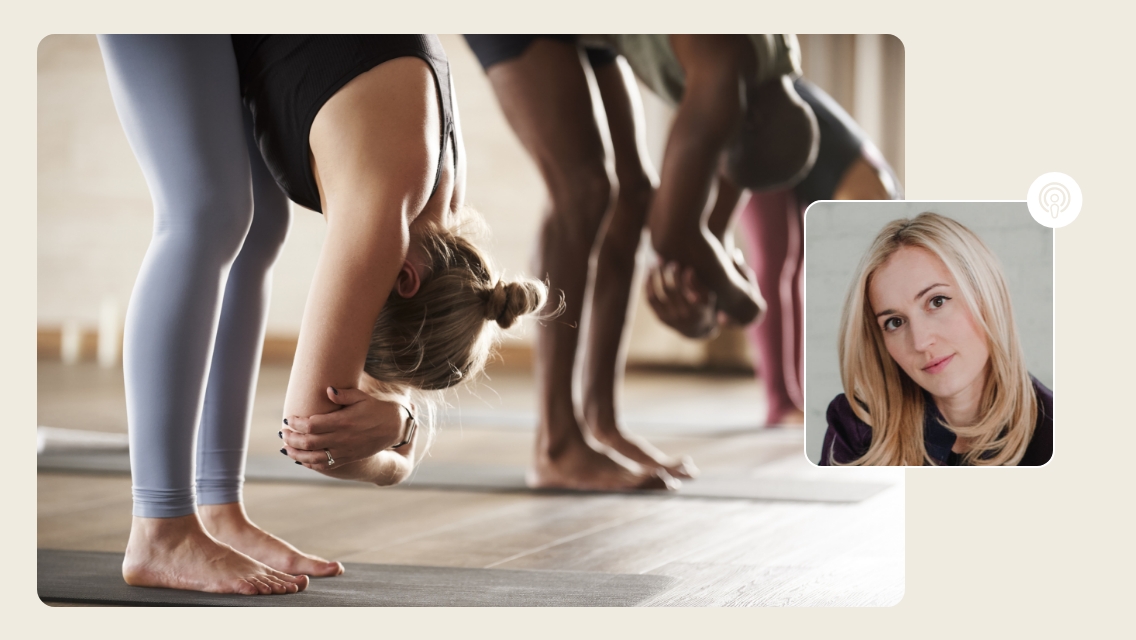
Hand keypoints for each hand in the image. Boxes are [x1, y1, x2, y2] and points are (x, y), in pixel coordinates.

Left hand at [281, 386, 414, 471]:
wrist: (392, 428)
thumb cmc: (374, 409)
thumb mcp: (362, 397)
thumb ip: (344, 394)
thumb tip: (327, 390)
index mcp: (343, 421)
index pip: (312, 424)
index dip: (296, 423)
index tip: (288, 418)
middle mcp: (342, 438)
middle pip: (309, 442)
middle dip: (292, 438)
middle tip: (283, 433)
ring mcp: (344, 451)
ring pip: (314, 457)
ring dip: (296, 454)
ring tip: (286, 448)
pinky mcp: (347, 458)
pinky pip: (325, 465)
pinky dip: (310, 463)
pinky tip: (301, 459)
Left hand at [646, 260, 723, 338]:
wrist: (696, 330)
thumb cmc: (704, 307)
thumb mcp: (707, 297)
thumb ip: (698, 285)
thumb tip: (688, 270)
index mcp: (695, 311)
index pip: (683, 290)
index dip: (678, 276)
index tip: (678, 264)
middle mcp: (681, 316)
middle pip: (669, 290)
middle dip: (666, 273)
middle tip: (664, 260)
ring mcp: (669, 318)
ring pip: (656, 295)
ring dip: (653, 278)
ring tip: (654, 263)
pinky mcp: (660, 318)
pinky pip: (650, 301)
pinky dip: (648, 287)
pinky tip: (648, 274)